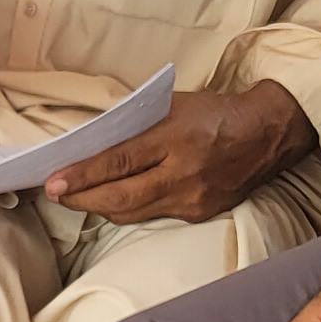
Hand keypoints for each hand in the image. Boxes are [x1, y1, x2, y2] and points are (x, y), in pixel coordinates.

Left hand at [46, 82, 316, 225]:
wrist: (267, 132)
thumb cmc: (214, 113)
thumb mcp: (172, 106)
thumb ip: (136, 125)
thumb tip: (92, 142)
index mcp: (175, 137)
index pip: (119, 161)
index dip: (83, 175)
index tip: (53, 182)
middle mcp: (183, 173)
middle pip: (121, 198)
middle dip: (82, 199)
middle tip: (57, 194)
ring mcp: (192, 198)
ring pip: (133, 212)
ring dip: (102, 206)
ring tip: (80, 196)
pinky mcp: (199, 213)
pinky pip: (154, 215)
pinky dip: (131, 208)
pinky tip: (117, 200)